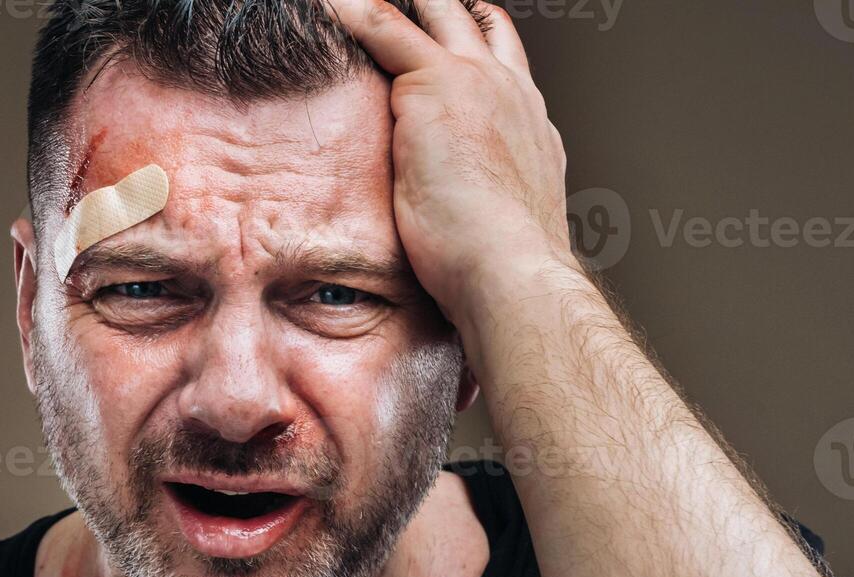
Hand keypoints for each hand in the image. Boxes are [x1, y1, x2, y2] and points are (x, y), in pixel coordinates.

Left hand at [328, 0, 582, 350]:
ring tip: (352, 6)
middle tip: (407, 11)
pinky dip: (354, 10)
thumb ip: (475, 207)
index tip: (446, 50)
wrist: (510, 271)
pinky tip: (325, 5)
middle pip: (477, 25)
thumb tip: (451, 234)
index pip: (501, 70)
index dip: (472, 49)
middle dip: (442, 11)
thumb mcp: (492, 227)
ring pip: (437, 12)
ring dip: (398, 7)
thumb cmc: (497, 273)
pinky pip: (385, 25)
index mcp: (528, 128)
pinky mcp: (435, 83)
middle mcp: (511, 92)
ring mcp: (477, 81)